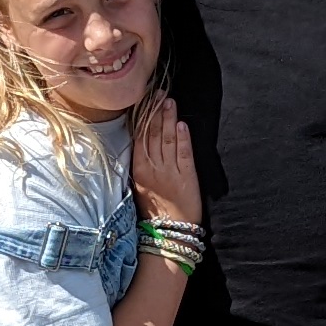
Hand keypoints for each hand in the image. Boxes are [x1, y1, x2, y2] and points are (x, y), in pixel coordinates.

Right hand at [130, 92, 201, 227]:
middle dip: (156, 111)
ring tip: (170, 102)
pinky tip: (183, 124)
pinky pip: (184, 153)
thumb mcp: (140, 185)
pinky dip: (183, 138)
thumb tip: (141, 141)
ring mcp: (170, 172)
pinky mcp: (187, 177)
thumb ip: (141, 164)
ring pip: (168, 139)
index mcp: (139, 170)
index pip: (139, 137)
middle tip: (159, 93)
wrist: (169, 232)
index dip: (143, 117)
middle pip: (153, 134)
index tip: (145, 100)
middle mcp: (153, 168)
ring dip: (169, 119)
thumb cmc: (154, 211)